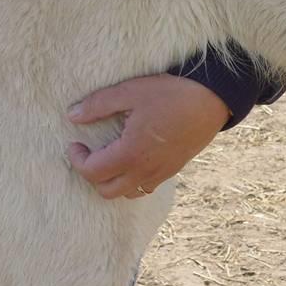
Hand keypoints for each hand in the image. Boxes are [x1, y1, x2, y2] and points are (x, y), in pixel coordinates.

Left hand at [66, 74, 229, 198]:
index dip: (77, 159)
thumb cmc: (172, 94)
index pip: (92, 172)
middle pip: (107, 191)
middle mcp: (145, 170)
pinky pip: (147, 186)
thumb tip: (72, 115)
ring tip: (111, 158)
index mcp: (131, 153)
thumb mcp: (131, 92)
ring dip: (113, 181)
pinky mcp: (174, 169)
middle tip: (90, 152)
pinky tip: (135, 159)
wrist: (213, 100)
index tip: (75, 143)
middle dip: (92, 175)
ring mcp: (162, 172)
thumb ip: (99, 105)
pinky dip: (134, 180)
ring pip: (128, 193)